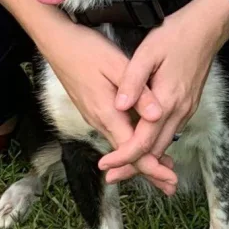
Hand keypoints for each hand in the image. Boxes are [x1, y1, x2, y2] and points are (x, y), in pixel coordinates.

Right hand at [34, 15, 177, 193]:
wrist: (57, 43)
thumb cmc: (87, 50)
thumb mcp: (117, 65)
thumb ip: (138, 91)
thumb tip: (157, 115)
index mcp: (107, 113)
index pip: (132, 151)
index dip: (153, 168)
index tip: (171, 179)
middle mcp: (100, 121)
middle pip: (127, 155)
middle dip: (151, 171)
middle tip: (171, 185)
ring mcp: (95, 116)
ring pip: (122, 145)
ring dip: (143, 159)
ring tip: (164, 169)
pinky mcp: (94, 109)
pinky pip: (116, 133)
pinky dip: (132, 144)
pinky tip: (143, 142)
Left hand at [99, 0, 228, 181]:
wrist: (209, 26)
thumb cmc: (176, 34)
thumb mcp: (149, 52)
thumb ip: (133, 81)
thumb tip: (120, 106)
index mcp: (167, 101)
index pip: (143, 142)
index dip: (123, 157)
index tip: (104, 166)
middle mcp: (179, 111)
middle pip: (155, 150)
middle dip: (133, 166)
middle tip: (110, 176)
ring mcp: (186, 109)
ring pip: (164, 143)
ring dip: (144, 157)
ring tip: (122, 165)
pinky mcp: (188, 104)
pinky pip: (170, 131)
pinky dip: (155, 143)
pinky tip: (142, 143)